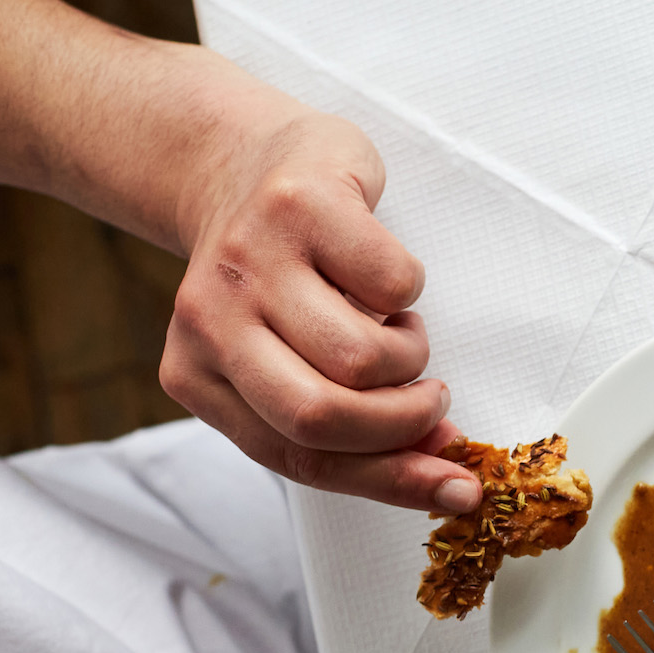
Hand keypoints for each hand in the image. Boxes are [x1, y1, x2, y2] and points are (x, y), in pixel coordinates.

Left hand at [161, 109, 479, 512]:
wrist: (245, 162)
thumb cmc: (286, 278)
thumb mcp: (294, 362)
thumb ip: (352, 428)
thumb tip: (446, 474)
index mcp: (196, 374)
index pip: (300, 457)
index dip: (390, 480)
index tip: (457, 490)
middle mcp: (208, 319)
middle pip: (321, 416)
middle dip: (401, 423)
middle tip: (430, 399)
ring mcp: (251, 258)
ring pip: (361, 357)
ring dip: (411, 355)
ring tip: (401, 331)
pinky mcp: (300, 204)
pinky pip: (392, 284)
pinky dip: (410, 292)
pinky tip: (385, 280)